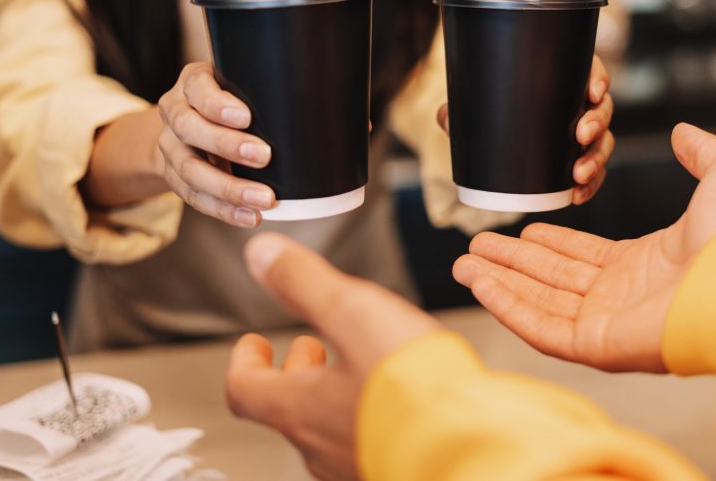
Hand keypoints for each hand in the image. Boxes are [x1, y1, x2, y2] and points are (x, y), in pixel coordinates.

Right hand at [156, 62, 275, 226]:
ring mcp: (171, 146)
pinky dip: (224, 210)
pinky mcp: (174, 177)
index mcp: (192, 82)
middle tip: (264, 156)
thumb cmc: (228, 100)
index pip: (198, 90)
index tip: (247, 117)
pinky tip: (249, 216)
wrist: (184, 126)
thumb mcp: (238, 84)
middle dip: (227, 145)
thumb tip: (319, 103)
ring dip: (228, 188)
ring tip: (263, 198)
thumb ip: (263, 89)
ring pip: (190, 170)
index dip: (218, 105)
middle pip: (190, 129)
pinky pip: (194, 197)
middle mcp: (174, 112)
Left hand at [226, 233, 440, 480]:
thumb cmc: (415, 390)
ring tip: (355, 368)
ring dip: (332, 395)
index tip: (253, 345)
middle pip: (288, 410)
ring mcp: (355, 464)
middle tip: (308, 350)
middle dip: (297, 372)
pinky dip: (368, 416)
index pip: (245, 390)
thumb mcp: (354, 313)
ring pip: (327, 430)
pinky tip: (397, 401)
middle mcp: (320, 446)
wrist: (470, 448)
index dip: (246, 362)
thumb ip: (305, 283)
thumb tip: (263, 256)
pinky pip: (367, 444)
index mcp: (299, 407)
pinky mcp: (391, 469)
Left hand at [436, 55, 614, 204]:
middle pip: (602, 108)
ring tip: (579, 174)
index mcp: (564, 79)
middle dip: (597, 123)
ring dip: (596, 158)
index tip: (592, 91)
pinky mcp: (579, 158)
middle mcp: (579, 104)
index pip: (590, 71)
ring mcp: (583, 132)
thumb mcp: (475, 105)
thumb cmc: (491, 109)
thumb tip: (446, 118)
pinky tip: (578, 195)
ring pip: (603, 142)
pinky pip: (595, 170)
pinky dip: (591, 184)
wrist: (494, 134)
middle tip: (581, 135)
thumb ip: (459, 109)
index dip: (598, 78)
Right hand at [452, 123, 715, 372]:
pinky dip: (507, 306)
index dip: (552, 243)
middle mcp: (626, 297)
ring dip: (500, 283)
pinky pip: (541, 328)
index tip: (524, 227)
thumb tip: (684, 131)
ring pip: (540, 302)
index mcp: (648, 264)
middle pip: (554, 280)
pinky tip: (480, 284)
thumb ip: (702, 152)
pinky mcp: (599, 345)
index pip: (586, 256)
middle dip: (514, 262)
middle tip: (476, 245)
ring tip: (464, 263)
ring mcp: (610, 323)